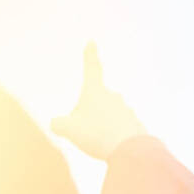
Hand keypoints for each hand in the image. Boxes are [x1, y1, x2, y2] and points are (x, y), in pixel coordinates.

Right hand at [51, 41, 148, 160]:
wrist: (131, 151)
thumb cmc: (97, 135)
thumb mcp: (68, 129)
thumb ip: (58, 124)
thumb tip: (57, 124)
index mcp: (95, 91)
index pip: (91, 68)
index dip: (90, 55)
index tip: (92, 42)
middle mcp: (113, 97)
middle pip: (95, 103)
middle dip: (88, 117)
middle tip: (87, 134)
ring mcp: (126, 111)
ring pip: (107, 119)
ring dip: (101, 130)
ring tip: (101, 144)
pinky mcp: (135, 126)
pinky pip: (119, 132)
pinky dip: (113, 140)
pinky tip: (114, 150)